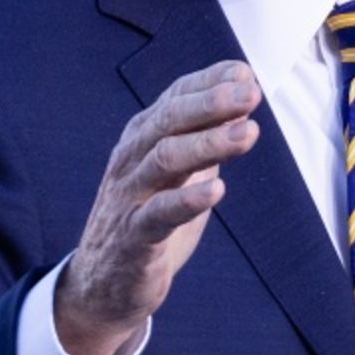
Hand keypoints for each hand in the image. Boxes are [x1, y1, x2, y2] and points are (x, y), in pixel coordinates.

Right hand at [52, 62, 262, 354]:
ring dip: (208, 143)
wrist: (103, 281)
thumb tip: (243, 91)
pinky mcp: (133, 238)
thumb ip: (205, 135)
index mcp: (141, 139)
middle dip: (210, 104)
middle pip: (168, 121)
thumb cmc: (148, 216)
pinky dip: (188, 200)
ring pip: (164, 160)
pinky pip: (158, 214)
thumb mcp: (177, 170)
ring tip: (249, 133)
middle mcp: (131, 160)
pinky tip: (218, 189)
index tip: (246, 73)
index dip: (209, 82)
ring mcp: (129, 197)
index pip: (174, 98)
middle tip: (250, 95)